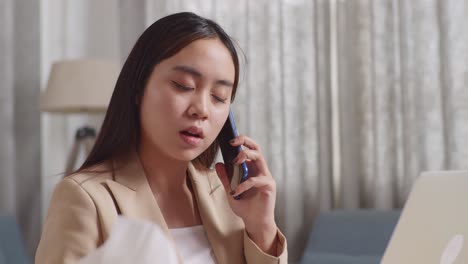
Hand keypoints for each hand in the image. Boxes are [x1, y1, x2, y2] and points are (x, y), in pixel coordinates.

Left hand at [215, 135, 278, 255]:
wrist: (254, 223)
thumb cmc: (245, 208)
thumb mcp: (231, 191)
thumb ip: (226, 178)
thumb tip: (218, 164)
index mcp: (253, 169)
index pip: (250, 149)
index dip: (242, 141)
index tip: (229, 140)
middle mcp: (261, 170)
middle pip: (257, 148)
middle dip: (245, 141)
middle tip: (232, 142)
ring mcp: (266, 177)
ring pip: (259, 158)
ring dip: (245, 156)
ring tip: (234, 162)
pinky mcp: (269, 186)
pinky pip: (255, 180)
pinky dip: (243, 184)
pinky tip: (236, 191)